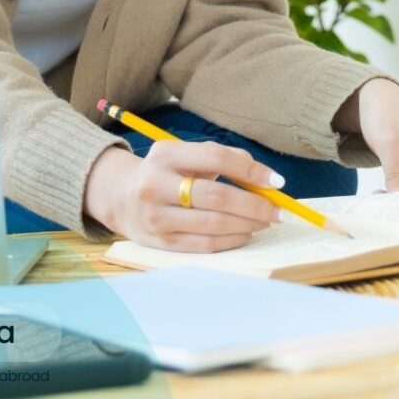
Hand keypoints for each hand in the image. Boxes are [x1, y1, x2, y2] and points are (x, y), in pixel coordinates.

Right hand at [84, 141, 282, 251]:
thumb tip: (265, 178)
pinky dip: (232, 239)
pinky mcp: (161, 242)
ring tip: (265, 221)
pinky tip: (246, 233)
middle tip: (278, 210)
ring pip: (213, 224)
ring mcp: (157, 216)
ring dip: (248, 224)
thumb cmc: (167, 172)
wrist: (121, 196)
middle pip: (217, 196)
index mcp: (165, 154)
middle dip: (255, 205)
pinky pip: (205, 244)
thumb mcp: (185, 155)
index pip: (216, 158)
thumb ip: (222, 159)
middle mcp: (156, 184)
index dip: (250, 170)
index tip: (276, 181)